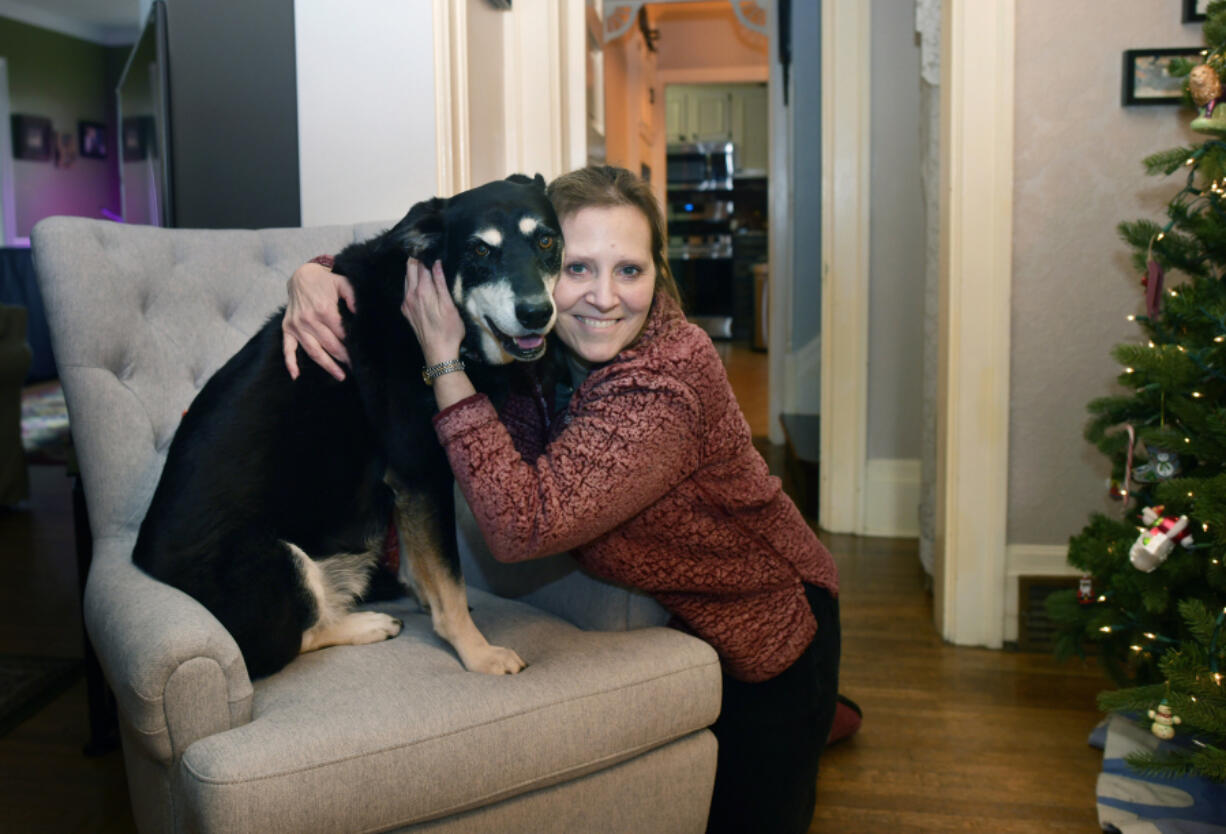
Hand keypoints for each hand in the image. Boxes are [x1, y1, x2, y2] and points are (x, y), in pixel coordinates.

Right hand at [282, 262, 356, 380]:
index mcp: (324, 310)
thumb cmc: (325, 282)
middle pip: (330, 345)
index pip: (341, 334)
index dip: (352, 345)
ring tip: (340, 376)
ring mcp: (296, 325)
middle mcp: (308, 320)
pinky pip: (287, 348)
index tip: (361, 355)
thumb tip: (359, 313)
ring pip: (313, 351)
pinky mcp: (287, 328)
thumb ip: (353, 297)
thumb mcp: (342, 283)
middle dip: (344, 359)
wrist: (301, 276)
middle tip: (356, 368)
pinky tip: (296, 376)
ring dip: (327, 365)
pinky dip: (290, 363)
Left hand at [402, 259, 464, 365]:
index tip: (431, 247)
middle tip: (426, 252)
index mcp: (423, 291)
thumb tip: (436, 264)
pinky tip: (421, 283)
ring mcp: (406, 303)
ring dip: (413, 270)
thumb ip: (441, 283)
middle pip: (409, 269)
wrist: (438, 353)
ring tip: (425, 264)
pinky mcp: (406, 311)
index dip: (426, 255)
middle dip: (417, 259)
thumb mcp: (450, 305)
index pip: (421, 265)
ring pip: (406, 279)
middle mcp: (410, 295)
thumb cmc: (449, 331)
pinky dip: (412, 282)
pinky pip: (406, 290)